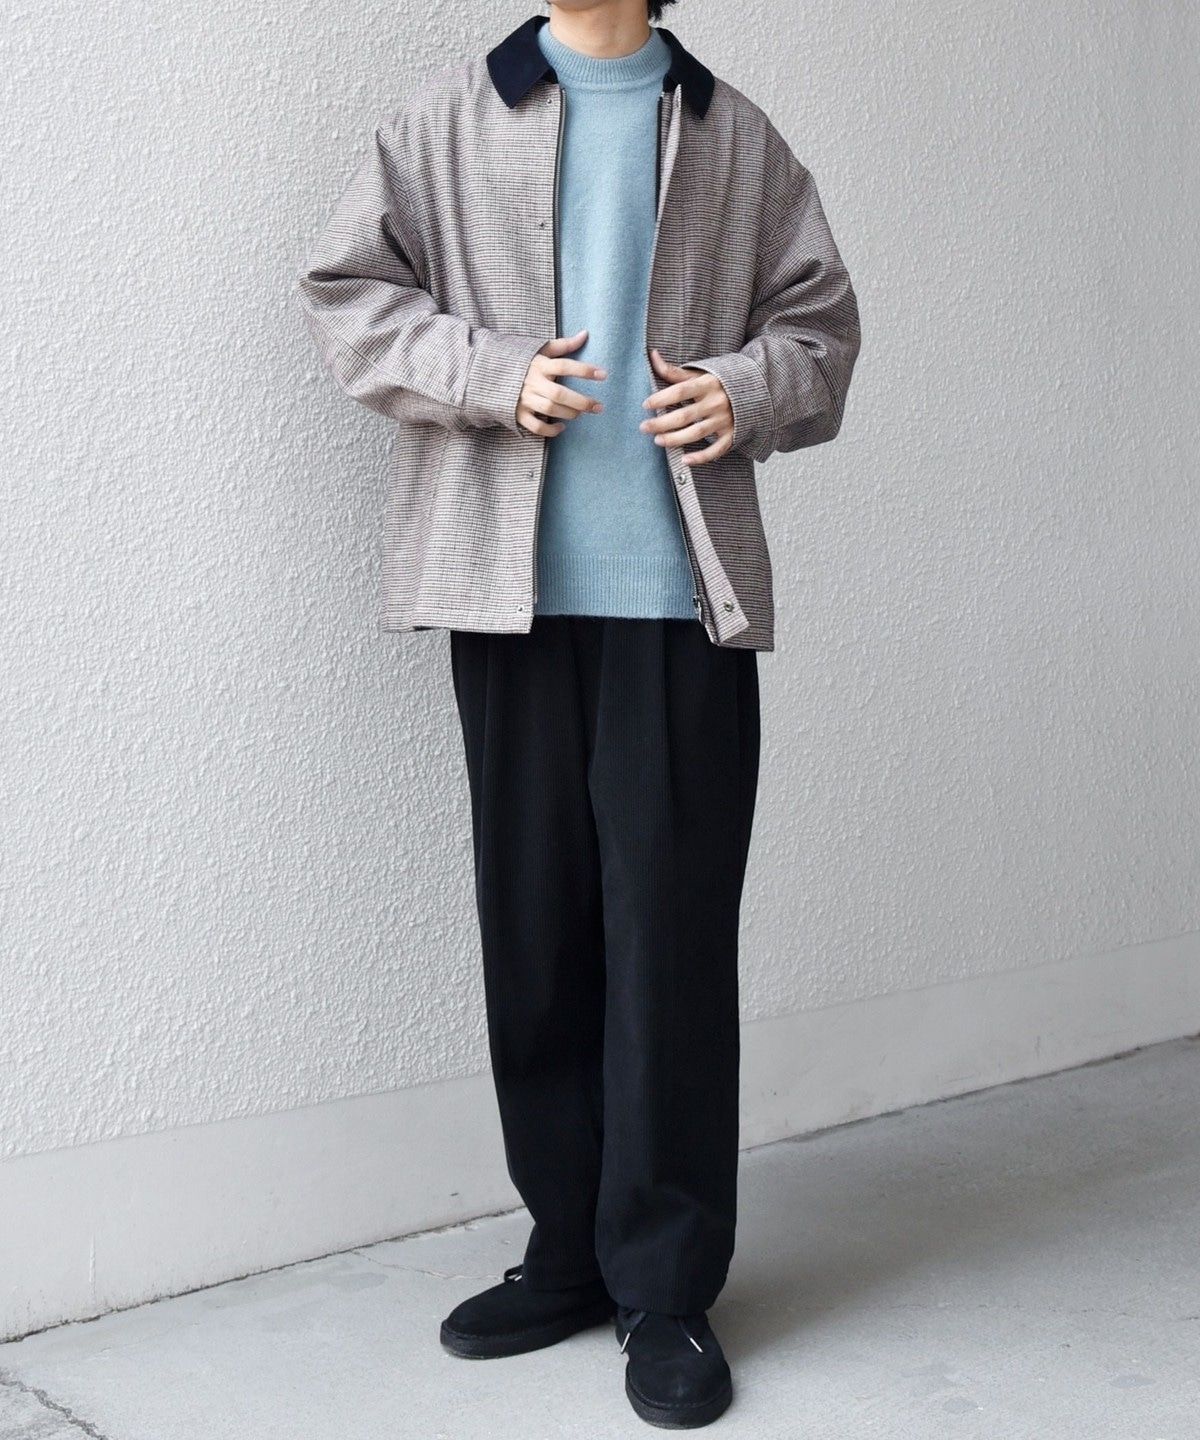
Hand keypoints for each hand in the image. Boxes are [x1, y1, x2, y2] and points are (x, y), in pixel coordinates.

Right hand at [516, 329, 605, 435]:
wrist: (488, 373)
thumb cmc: (521, 361)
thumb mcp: (540, 349)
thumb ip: (564, 344)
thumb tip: (585, 334)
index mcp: (539, 364)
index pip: (565, 366)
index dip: (585, 370)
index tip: (603, 374)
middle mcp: (532, 382)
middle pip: (560, 394)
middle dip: (581, 401)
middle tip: (598, 406)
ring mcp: (524, 399)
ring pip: (549, 409)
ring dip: (568, 413)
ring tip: (579, 413)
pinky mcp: (518, 414)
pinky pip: (536, 427)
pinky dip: (550, 430)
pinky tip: (561, 427)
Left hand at [639, 348, 733, 464]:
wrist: (754, 390)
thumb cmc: (718, 383)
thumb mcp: (699, 374)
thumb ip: (674, 371)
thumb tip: (652, 355)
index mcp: (707, 384)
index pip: (680, 391)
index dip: (661, 398)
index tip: (645, 405)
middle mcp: (716, 402)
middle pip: (684, 415)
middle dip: (661, 423)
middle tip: (644, 427)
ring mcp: (724, 420)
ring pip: (697, 433)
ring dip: (675, 439)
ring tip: (657, 441)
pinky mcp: (731, 435)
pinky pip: (716, 449)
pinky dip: (701, 457)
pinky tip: (684, 460)